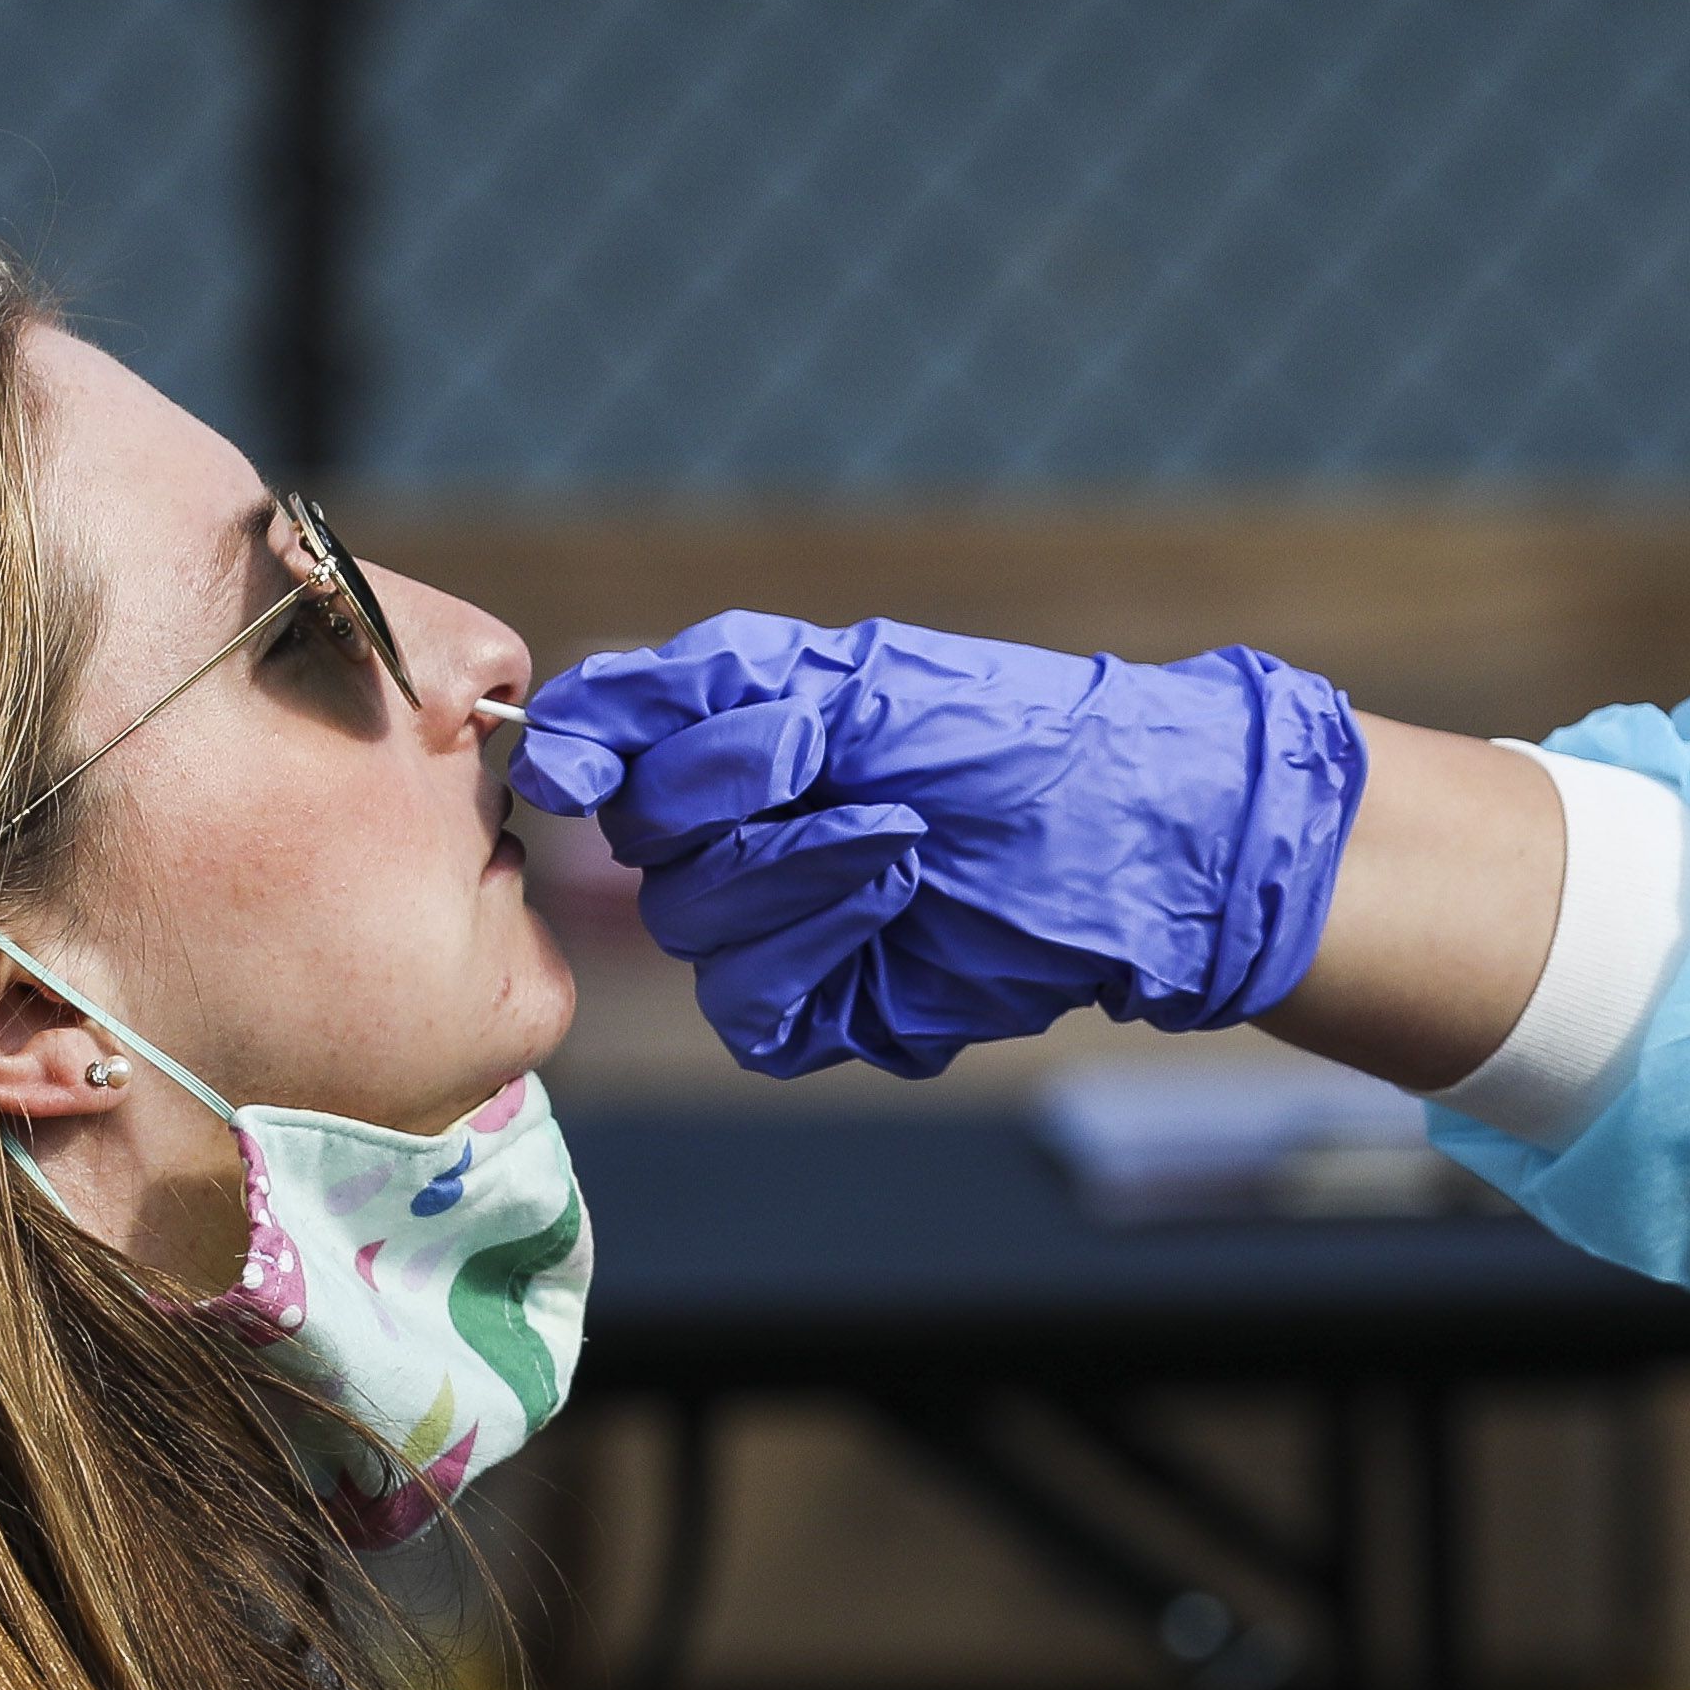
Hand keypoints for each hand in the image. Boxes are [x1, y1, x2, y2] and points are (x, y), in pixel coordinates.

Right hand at [513, 613, 1366, 1080]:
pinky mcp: (830, 1009)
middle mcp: (749, 832)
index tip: (584, 768)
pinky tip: (894, 908)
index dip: (589, 760)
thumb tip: (555, 732)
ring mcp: (787, 926)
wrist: (1133, 836)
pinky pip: (753, 1006)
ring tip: (899, 839)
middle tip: (829, 772)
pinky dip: (815, 952)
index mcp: (743, 740)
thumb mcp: (848, 680)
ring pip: (695, 928)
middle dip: (730, 805)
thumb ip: (693, 694)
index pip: (607, 753)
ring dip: (792, 875)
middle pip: (642, 847)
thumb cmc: (1005, 735)